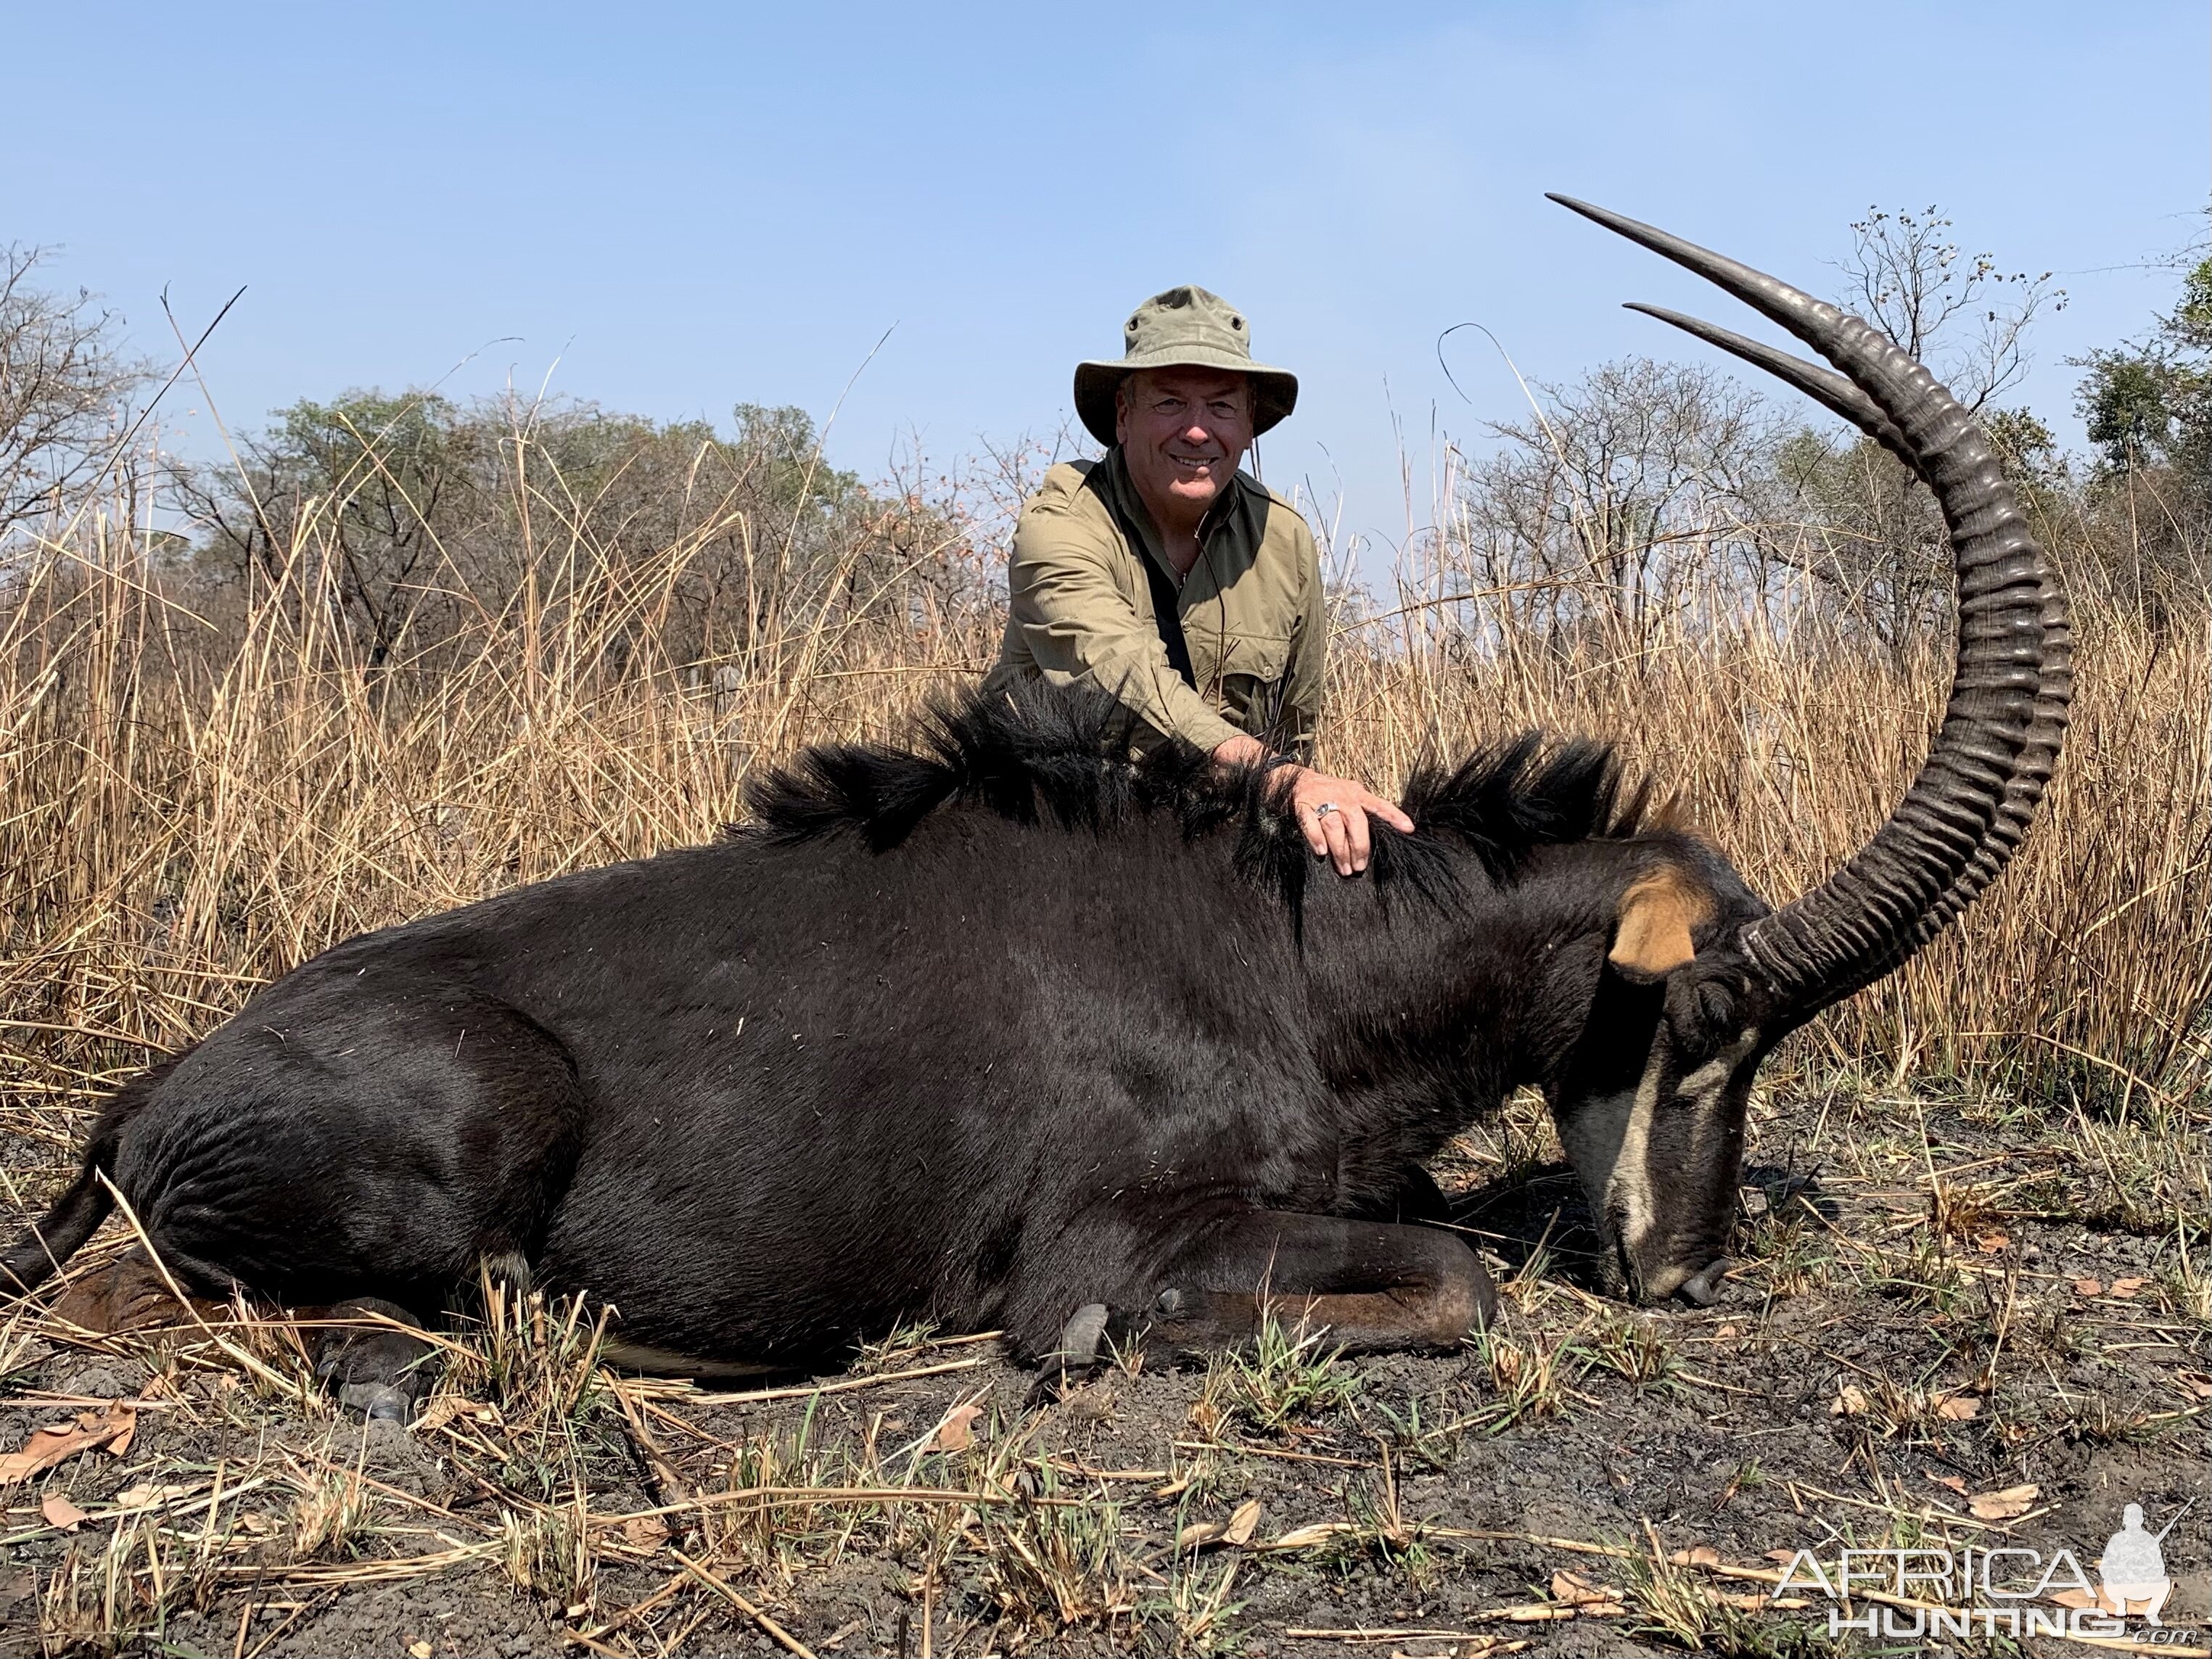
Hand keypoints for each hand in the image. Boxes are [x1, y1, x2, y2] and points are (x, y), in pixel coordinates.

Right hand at [1286, 766, 1414, 875]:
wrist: (1296, 780)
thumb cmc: (1328, 794)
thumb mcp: (1349, 796)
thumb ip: (1362, 812)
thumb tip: (1378, 838)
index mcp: (1356, 793)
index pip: (1379, 804)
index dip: (1394, 815)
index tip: (1408, 828)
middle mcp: (1341, 795)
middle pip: (1355, 820)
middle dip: (1359, 845)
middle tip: (1359, 866)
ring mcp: (1321, 799)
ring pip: (1334, 826)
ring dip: (1340, 849)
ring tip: (1344, 868)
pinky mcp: (1302, 805)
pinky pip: (1310, 824)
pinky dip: (1316, 839)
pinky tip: (1321, 853)